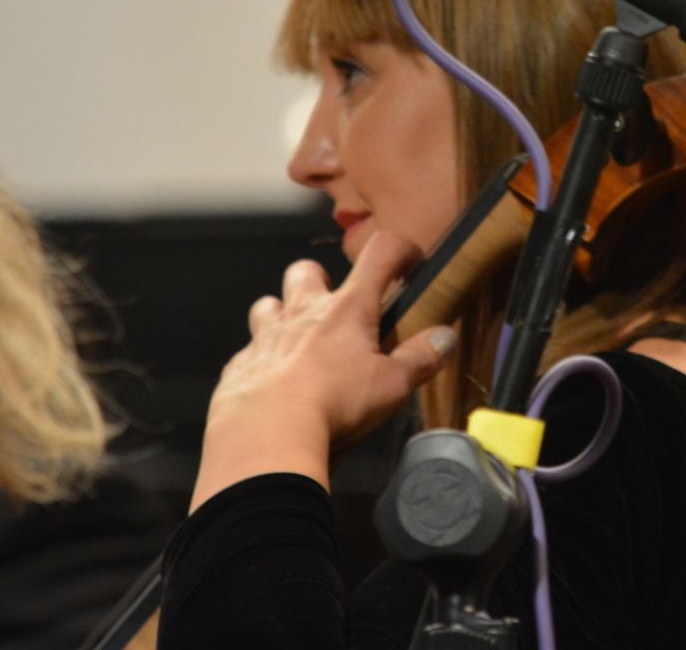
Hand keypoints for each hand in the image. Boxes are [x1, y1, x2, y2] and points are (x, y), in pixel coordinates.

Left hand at [189, 231, 455, 510]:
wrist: (266, 435)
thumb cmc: (333, 406)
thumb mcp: (392, 386)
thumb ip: (420, 359)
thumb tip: (445, 338)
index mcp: (348, 310)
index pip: (380, 253)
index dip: (401, 250)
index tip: (410, 262)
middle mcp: (303, 312)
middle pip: (306, 271)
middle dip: (322, 281)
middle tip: (339, 309)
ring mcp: (267, 337)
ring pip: (268, 306)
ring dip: (283, 317)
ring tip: (300, 344)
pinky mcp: (241, 367)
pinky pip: (249, 354)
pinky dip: (263, 363)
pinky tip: (276, 387)